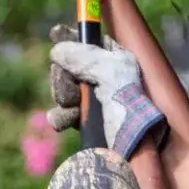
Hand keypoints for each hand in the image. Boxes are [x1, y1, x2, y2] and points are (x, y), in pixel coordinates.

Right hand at [44, 25, 164, 157]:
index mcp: (121, 64)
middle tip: (67, 81)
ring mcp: (97, 105)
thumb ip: (86, 58)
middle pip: (72, 66)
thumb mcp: (112, 76)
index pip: (95, 42)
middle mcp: (108, 82)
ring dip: (62, 93)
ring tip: (70, 103)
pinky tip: (65, 120)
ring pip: (64, 89)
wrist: (132, 156)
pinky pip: (63, 113)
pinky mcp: (87, 126)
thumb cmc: (129, 114)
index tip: (57, 32)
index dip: (76, 36)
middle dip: (64, 72)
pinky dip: (60, 116)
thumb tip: (57, 49)